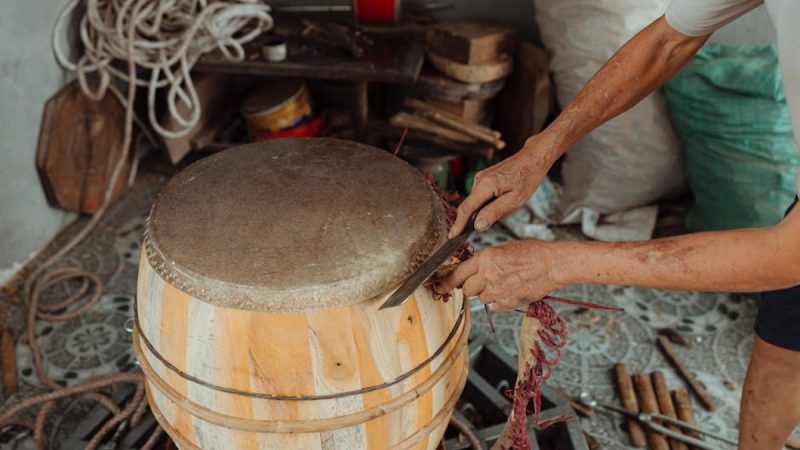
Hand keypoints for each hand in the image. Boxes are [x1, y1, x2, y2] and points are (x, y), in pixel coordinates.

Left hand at [435, 240, 564, 311]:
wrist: (552, 265)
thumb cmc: (531, 253)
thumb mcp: (503, 249)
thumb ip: (484, 261)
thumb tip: (469, 271)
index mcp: (486, 258)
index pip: (458, 273)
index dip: (446, 282)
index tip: (438, 287)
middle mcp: (488, 275)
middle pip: (467, 289)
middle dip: (473, 287)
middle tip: (487, 281)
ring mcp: (498, 291)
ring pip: (482, 298)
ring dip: (489, 293)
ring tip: (506, 282)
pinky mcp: (507, 303)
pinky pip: (496, 306)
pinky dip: (502, 301)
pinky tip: (513, 290)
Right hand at [449, 137, 555, 237]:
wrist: (532, 158)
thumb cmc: (527, 178)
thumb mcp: (514, 200)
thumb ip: (494, 213)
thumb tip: (477, 226)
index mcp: (485, 185)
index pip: (466, 208)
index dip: (458, 224)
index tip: (452, 236)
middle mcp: (479, 180)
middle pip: (470, 206)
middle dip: (475, 219)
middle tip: (490, 224)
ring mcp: (480, 178)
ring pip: (476, 202)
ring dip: (486, 210)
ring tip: (508, 206)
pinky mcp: (484, 179)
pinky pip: (481, 196)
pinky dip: (487, 204)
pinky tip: (504, 201)